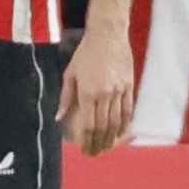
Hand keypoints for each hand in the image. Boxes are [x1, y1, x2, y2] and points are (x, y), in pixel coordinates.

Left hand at [59, 24, 135, 155]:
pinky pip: (128, 110)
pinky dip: (125, 124)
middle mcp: (105, 94)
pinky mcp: (129, 86)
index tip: (85, 151)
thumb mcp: (70, 74)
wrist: (108, 35)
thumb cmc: (85, 53)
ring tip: (107, 148)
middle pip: (103, 127)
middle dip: (99, 144)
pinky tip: (122, 134)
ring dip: (112, 138)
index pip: (88, 125)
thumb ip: (66, 98)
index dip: (87, 141)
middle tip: (95, 153)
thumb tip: (59, 118)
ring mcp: (119, 91)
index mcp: (87, 92)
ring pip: (117, 122)